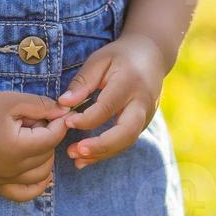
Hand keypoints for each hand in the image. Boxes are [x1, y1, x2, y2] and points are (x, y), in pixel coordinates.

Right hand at [0, 89, 71, 201]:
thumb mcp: (14, 100)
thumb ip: (43, 106)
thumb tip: (66, 114)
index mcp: (16, 148)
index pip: (52, 140)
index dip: (59, 124)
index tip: (59, 114)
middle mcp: (11, 170)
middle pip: (48, 157)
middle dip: (48, 138)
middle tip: (36, 122)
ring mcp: (2, 181)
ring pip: (41, 176)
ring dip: (44, 158)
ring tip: (32, 140)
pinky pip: (23, 195)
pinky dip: (37, 186)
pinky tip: (41, 173)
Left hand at [56, 34, 165, 169]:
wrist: (152, 55)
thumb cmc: (120, 56)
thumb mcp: (99, 60)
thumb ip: (83, 81)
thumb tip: (63, 104)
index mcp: (129, 82)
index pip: (108, 107)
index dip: (87, 119)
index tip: (66, 122)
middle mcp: (142, 102)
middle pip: (126, 132)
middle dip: (101, 146)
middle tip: (76, 152)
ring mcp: (147, 115)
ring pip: (127, 142)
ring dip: (102, 154)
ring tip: (77, 160)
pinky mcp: (144, 124)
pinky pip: (126, 142)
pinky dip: (107, 152)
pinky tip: (87, 157)